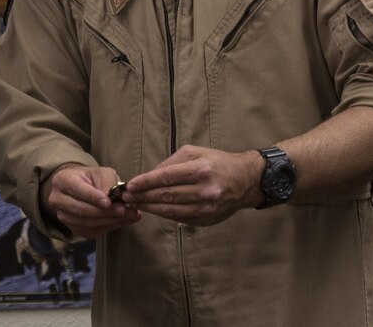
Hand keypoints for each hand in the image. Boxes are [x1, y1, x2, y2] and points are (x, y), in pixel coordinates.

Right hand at [47, 165, 140, 238]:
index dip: (93, 197)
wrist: (82, 188)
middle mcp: (58, 199)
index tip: (109, 202)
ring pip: (86, 223)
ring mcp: (63, 216)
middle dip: (105, 212)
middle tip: (125, 210)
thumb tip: (115, 199)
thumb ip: (108, 183)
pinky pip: (90, 232)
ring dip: (109, 221)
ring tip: (129, 216)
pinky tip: (123, 222)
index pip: (78, 190)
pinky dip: (108, 228)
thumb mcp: (102, 173)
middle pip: (81, 210)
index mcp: (62, 180)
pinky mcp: (72, 229)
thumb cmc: (92, 178)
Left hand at [121, 146, 262, 225]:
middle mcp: (205, 190)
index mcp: (201, 170)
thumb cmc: (217, 162)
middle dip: (143, 197)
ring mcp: (206, 208)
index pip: (166, 178)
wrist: (245, 181)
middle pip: (166, 196)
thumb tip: (149, 175)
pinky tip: (152, 209)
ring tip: (134, 204)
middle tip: (126, 197)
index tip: (130, 185)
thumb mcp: (195, 152)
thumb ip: (171, 163)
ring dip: (149, 208)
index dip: (146, 182)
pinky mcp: (206, 219)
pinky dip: (163, 214)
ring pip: (171, 210)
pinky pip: (179, 218)